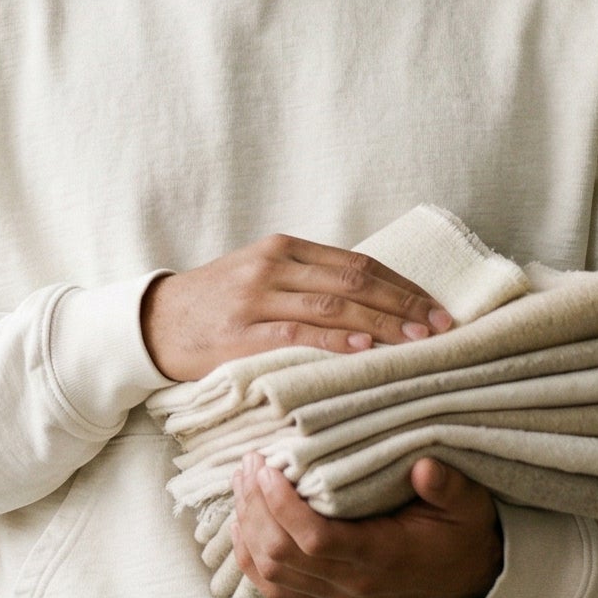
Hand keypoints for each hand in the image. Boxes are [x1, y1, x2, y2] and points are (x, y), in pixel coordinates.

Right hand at [139, 233, 451, 382]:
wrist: (155, 321)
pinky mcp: (241, 333)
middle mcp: (273, 266)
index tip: (438, 308)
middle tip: (442, 327)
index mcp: (284, 248)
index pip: (358, 263)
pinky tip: (365, 349)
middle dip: (404, 305)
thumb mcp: (262, 276)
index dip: (403, 285)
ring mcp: (256, 298)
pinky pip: (297, 335)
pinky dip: (335, 341)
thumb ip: (310, 282)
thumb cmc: (217, 303)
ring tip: (418, 341)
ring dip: (383, 324)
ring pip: (333, 307)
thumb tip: (376, 302)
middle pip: (354, 282)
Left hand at [230, 454, 504, 597]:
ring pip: (271, 572)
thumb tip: (424, 468)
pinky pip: (275, 588)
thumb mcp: (466, 503)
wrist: (467, 575)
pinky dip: (250, 557)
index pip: (316, 539)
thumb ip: (447, 487)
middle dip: (255, 507)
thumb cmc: (461, 531)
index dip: (281, 505)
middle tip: (248, 464)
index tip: (266, 467)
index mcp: (382, 557)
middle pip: (282, 554)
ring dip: (248, 526)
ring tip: (242, 483)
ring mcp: (337, 597)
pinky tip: (242, 523)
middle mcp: (353, 584)